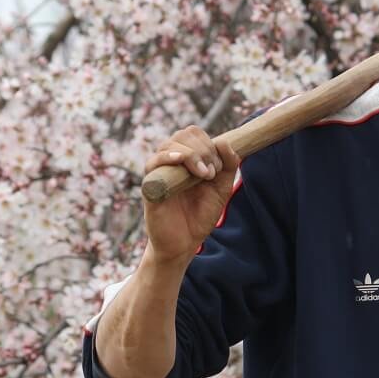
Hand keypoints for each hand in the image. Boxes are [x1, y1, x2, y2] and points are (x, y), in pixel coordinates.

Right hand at [142, 125, 239, 264]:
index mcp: (187, 159)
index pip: (194, 133)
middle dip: (203, 149)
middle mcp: (171, 162)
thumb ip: (228, 166)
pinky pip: (153, 163)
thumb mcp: (221, 189)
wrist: (184, 243)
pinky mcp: (150, 186)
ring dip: (192, 155)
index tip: (219, 168)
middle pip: (183, 134)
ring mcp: (159, 172)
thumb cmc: (200, 216)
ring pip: (169, 144)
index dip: (209, 143)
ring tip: (204, 175)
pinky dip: (168, 157)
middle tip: (211, 173)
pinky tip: (180, 160)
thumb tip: (224, 142)